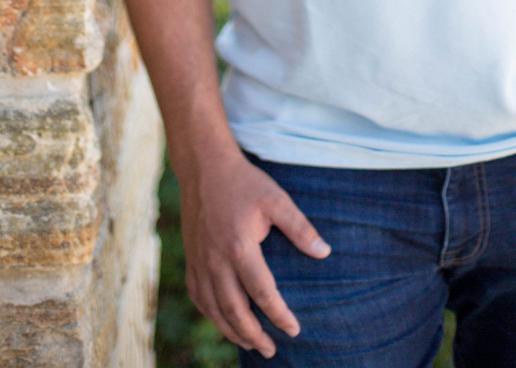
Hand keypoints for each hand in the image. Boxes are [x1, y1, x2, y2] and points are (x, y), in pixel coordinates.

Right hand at [178, 146, 330, 357]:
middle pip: (234, 310)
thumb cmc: (244, 182)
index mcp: (240, 247)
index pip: (262, 293)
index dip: (279, 315)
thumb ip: (300, 228)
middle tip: (271, 350)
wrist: (204, 166)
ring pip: (213, 309)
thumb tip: (324, 253)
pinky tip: (222, 321)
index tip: (294, 330)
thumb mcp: (276, 200)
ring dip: (232, 331)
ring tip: (250, 343)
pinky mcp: (190, 258)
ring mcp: (199, 261)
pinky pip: (197, 296)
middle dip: (254, 335)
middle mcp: (216, 260)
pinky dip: (210, 314)